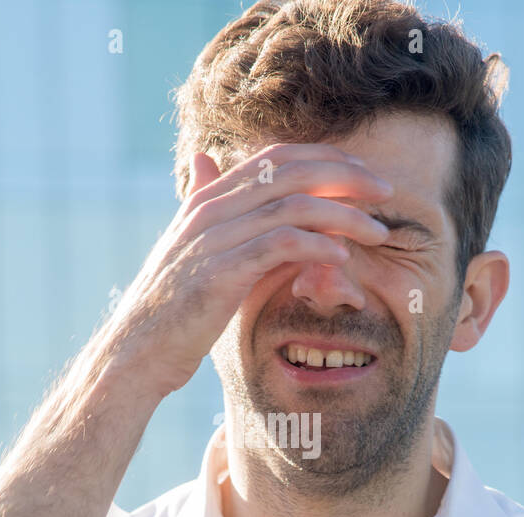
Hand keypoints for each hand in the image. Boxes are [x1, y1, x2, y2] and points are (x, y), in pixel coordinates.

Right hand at [104, 143, 393, 398]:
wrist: (137, 352)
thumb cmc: (172, 309)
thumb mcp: (192, 250)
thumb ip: (210, 209)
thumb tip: (204, 162)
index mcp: (208, 199)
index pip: (278, 157)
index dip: (327, 158)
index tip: (365, 176)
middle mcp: (211, 208)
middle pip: (293, 170)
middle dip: (347, 177)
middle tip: (387, 192)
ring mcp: (215, 238)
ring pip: (295, 204)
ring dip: (345, 215)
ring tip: (377, 232)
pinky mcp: (221, 271)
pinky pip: (282, 243)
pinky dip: (318, 244)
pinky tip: (343, 257)